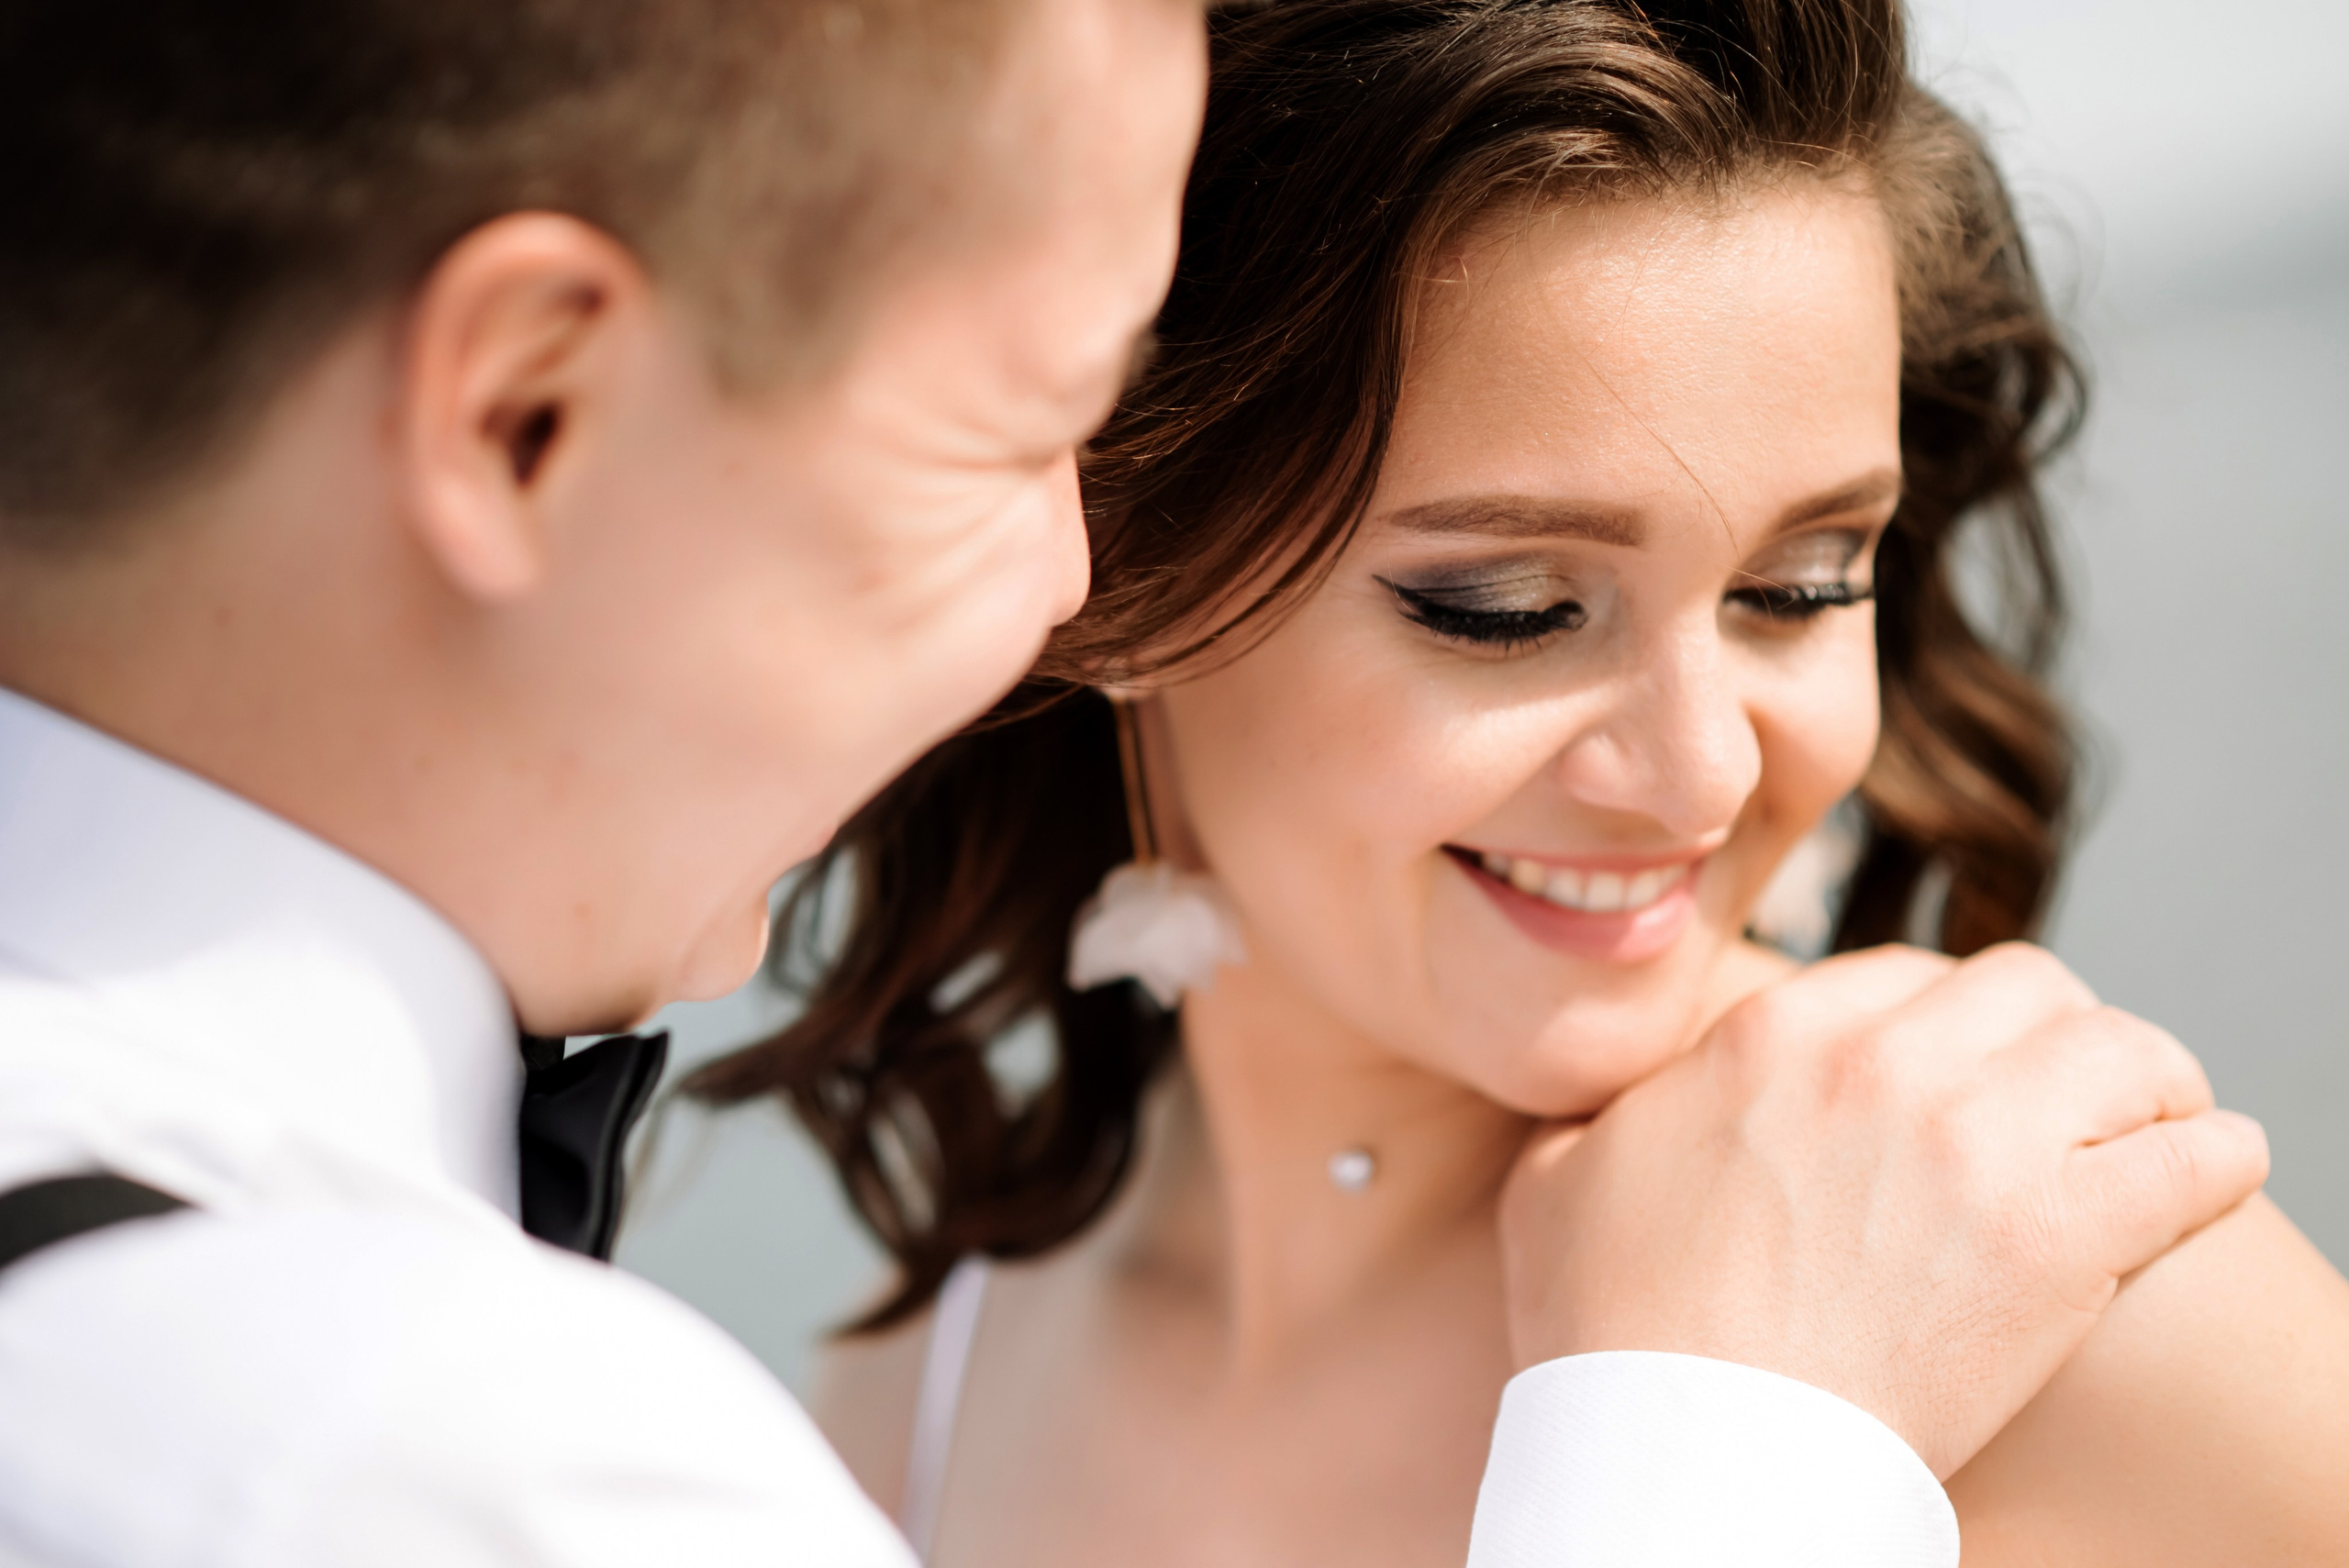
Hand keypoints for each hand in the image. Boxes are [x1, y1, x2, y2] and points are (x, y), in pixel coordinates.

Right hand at [1497, 942, 2269, 1478]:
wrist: (1683, 1446)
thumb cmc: (1611, 1329)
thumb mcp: (1556, 1182)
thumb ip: (1592, 1116)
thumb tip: (1595, 1108)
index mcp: (1776, 1036)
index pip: (1912, 973)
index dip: (1951, 1019)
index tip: (1968, 1066)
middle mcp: (1885, 1063)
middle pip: (2031, 985)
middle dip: (2057, 1031)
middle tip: (2067, 1091)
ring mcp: (1979, 1143)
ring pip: (2125, 1048)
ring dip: (2150, 1084)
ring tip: (2155, 1125)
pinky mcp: (2058, 1238)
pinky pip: (2194, 1158)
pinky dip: (2215, 1159)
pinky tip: (2210, 1176)